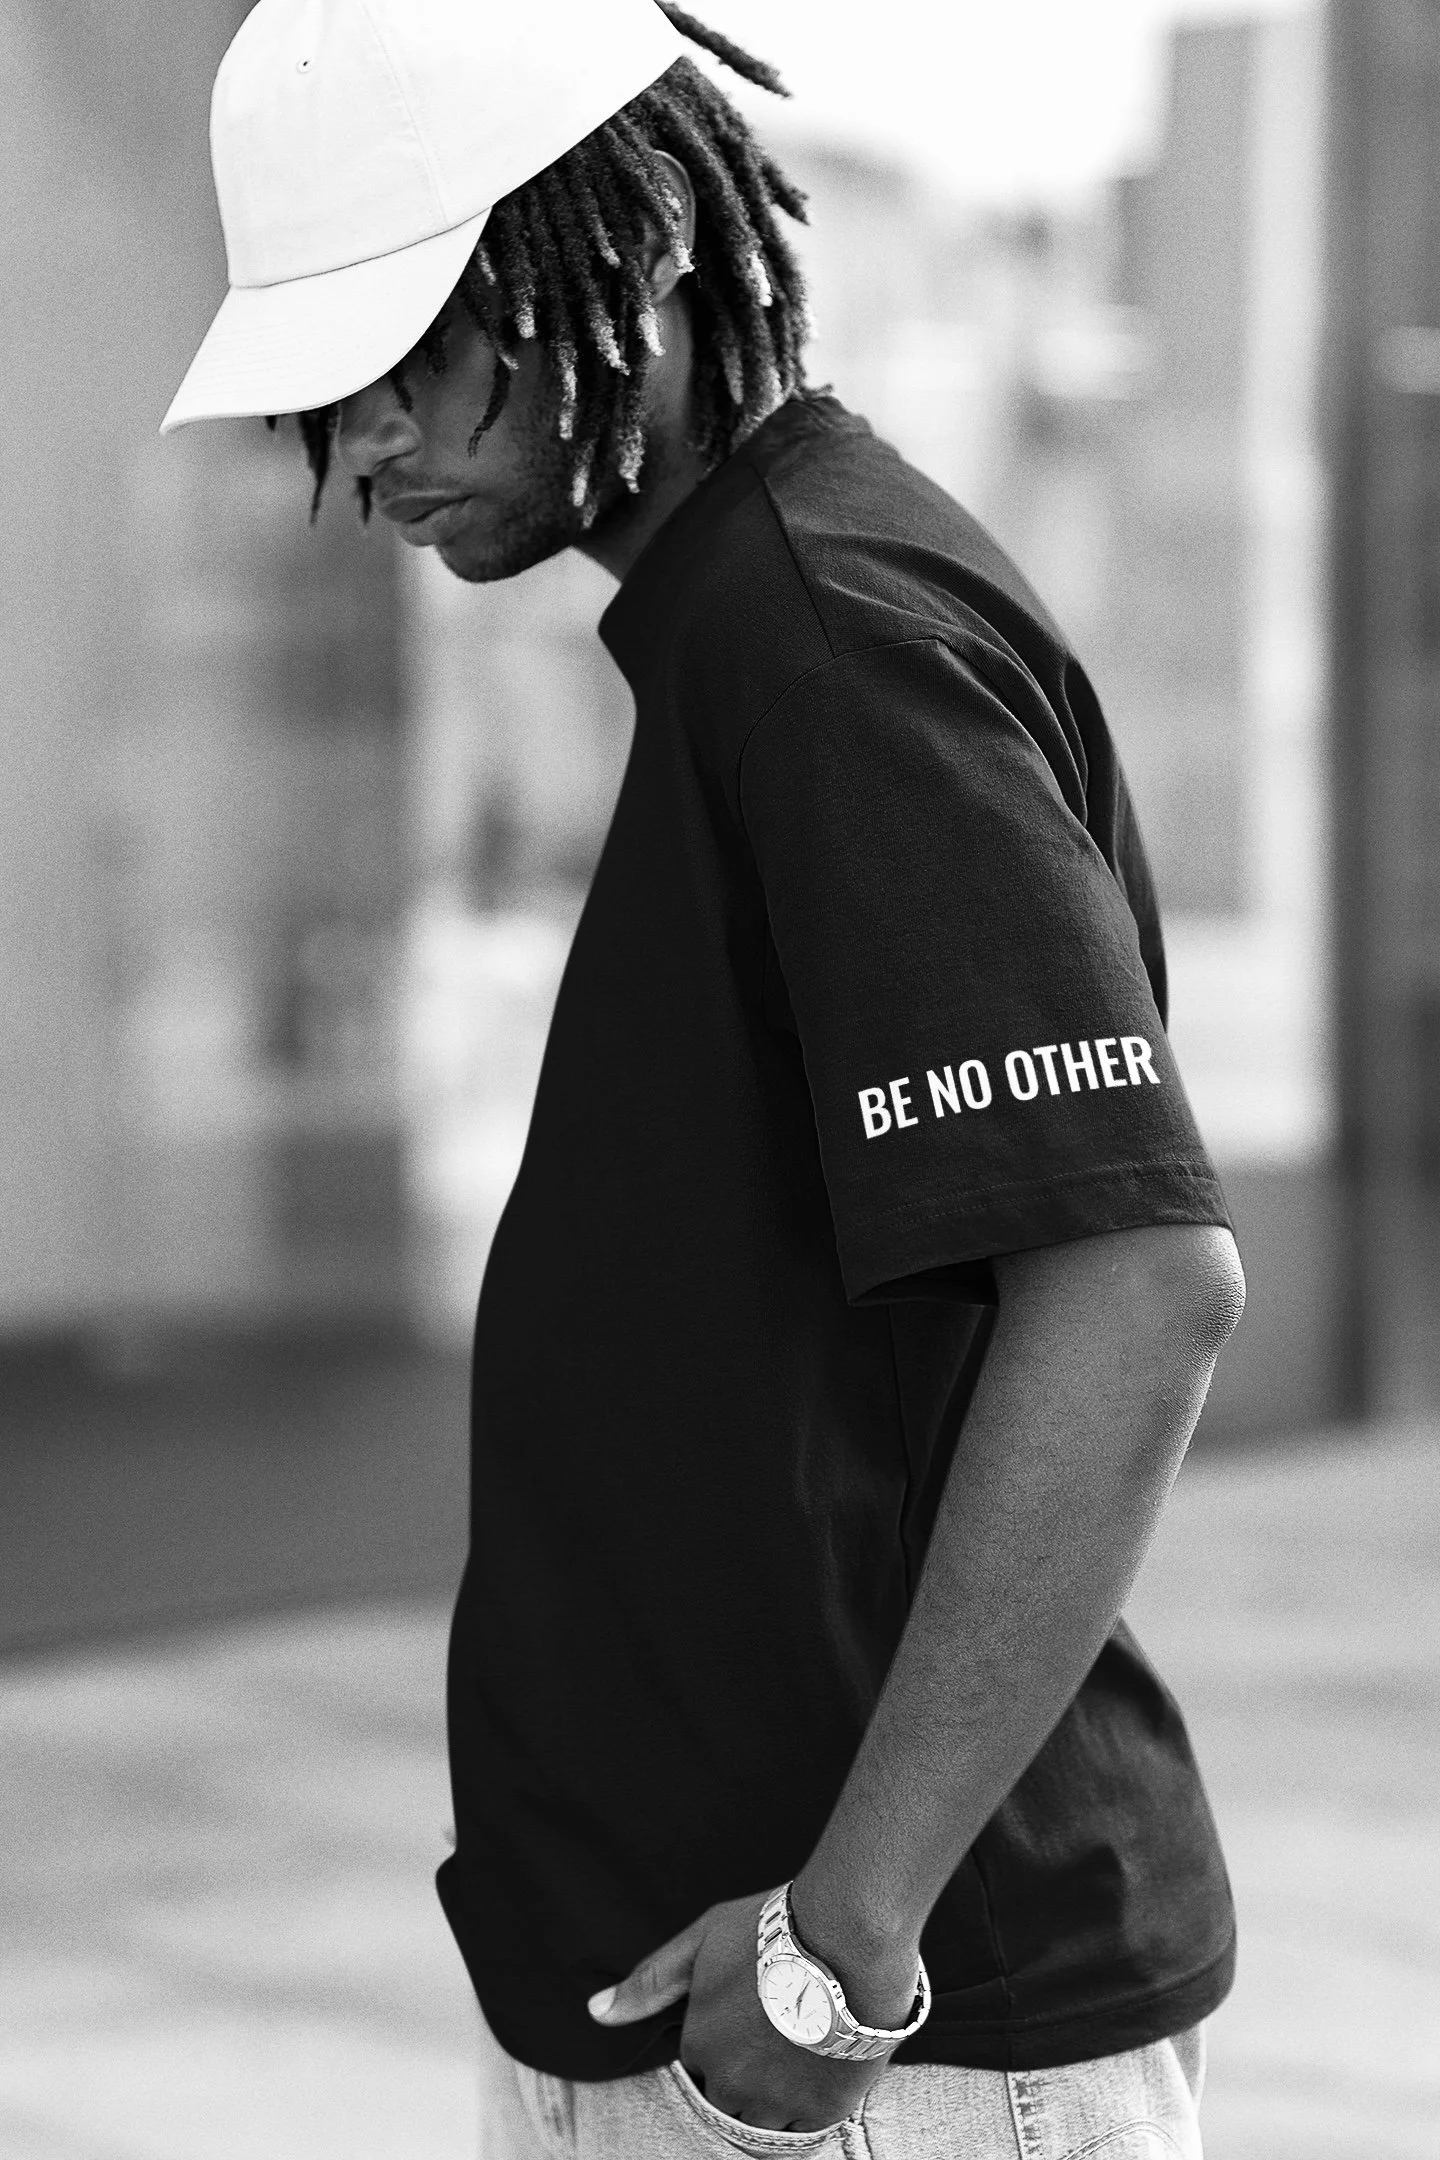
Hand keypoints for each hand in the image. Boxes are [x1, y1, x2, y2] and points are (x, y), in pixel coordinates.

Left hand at [587, 1890, 913, 2132]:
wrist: (847, 1937)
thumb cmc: (772, 1928)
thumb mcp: (703, 1939)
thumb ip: (651, 1981)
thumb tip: (596, 2011)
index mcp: (700, 2046)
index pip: (699, 2067)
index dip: (724, 2041)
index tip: (749, 2013)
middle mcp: (732, 2084)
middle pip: (729, 2099)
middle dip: (746, 2073)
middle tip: (775, 2032)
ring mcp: (777, 2103)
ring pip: (763, 2121)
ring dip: (775, 2095)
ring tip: (798, 2049)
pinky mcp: (822, 2111)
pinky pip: (804, 2128)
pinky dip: (808, 2103)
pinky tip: (819, 2062)